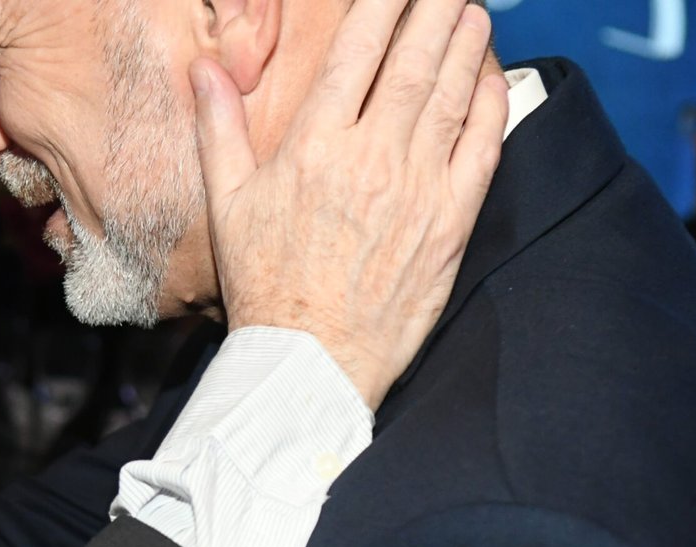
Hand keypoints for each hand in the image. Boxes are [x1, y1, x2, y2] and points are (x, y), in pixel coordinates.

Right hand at [192, 0, 507, 408]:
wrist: (311, 361)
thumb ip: (220, 129)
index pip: (357, 50)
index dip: (381, 4)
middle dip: (434, 9)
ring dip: (467, 43)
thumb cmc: (264, 287)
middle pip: (414, 59)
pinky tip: (490, 78)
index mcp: (314, 147)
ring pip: (452, 94)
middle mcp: (371, 158)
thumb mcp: (228, 205)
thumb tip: (205, 69)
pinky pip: (481, 149)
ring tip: (471, 12)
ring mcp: (417, 189)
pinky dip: (490, 106)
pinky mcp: (450, 223)